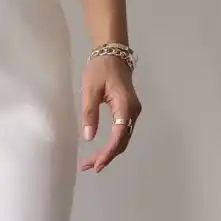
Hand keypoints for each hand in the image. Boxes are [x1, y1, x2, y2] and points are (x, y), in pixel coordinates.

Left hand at [80, 55, 141, 173]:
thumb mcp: (90, 90)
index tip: (96, 164)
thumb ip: (89, 114)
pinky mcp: (129, 111)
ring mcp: (133, 112)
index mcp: (125, 106)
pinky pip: (123, 133)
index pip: (119, 136)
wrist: (112, 54)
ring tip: (91, 163)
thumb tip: (88, 138)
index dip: (108, 153)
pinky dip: (112, 144)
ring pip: (123, 139)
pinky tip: (101, 151)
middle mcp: (133, 111)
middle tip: (88, 167)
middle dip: (106, 156)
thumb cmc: (99, 69)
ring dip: (109, 152)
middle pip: (122, 141)